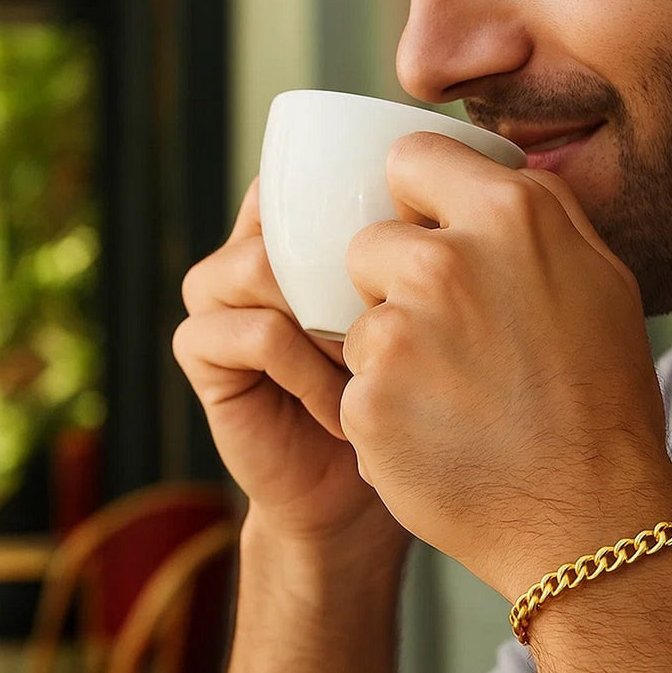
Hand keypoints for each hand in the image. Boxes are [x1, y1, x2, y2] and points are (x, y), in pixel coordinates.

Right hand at [174, 178, 405, 554]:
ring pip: (263, 266)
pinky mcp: (201, 350)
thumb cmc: (404, 396)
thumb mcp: (426, 317)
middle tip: (402, 325)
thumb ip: (422, 258)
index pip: (310, 179)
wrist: (356, 493)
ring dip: (327, 322)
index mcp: (301, 235)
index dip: (358, 202)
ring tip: (367, 372)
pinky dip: (309, 373)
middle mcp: (254, 253)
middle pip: (286, 218)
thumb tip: (471, 195)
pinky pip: (257, 333)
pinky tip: (340, 412)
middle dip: (349, 272)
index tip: (421, 247)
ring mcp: (220, 297)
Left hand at [341, 134, 671, 599]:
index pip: (409, 157)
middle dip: (393, 282)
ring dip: (389, 350)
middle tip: (447, 334)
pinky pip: (354, 385)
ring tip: (452, 395)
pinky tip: (437, 433)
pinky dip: (383, 408)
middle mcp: (445, 263)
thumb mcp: (601, 279)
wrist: (590, 516)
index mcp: (510, 216)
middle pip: (368, 243)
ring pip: (357, 318)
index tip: (422, 227)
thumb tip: (492, 168)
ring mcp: (398, 334)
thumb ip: (540, 210)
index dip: (412, 196)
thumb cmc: (604, 397)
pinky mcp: (366, 401)